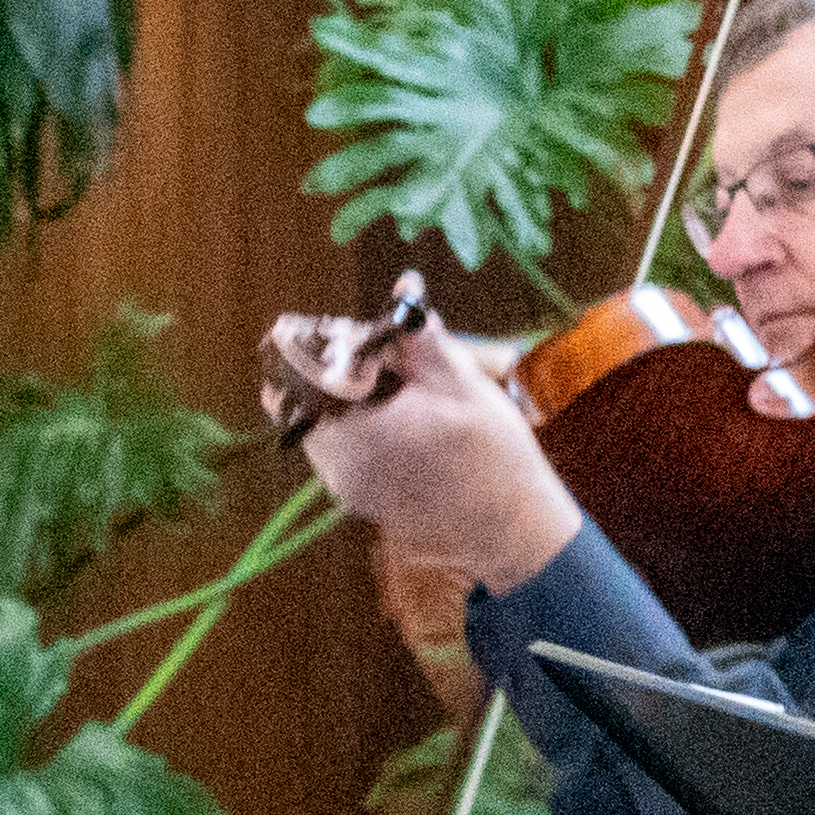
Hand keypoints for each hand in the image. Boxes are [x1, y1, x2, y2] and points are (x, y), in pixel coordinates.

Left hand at [275, 351, 581, 594]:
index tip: (347, 327)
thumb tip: (405, 287)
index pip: (302, 374)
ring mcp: (345, 486)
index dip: (319, 343)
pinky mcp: (360, 497)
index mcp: (353, 432)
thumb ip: (421, 336)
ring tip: (398, 385)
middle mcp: (336, 465)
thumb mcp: (459, 382)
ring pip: (324, 420)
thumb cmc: (492, 456)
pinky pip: (341, 446)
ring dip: (348, 394)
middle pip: (308, 398)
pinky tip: (402, 416)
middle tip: (379, 351)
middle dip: (336, 367)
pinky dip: (360, 423)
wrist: (511, 528)